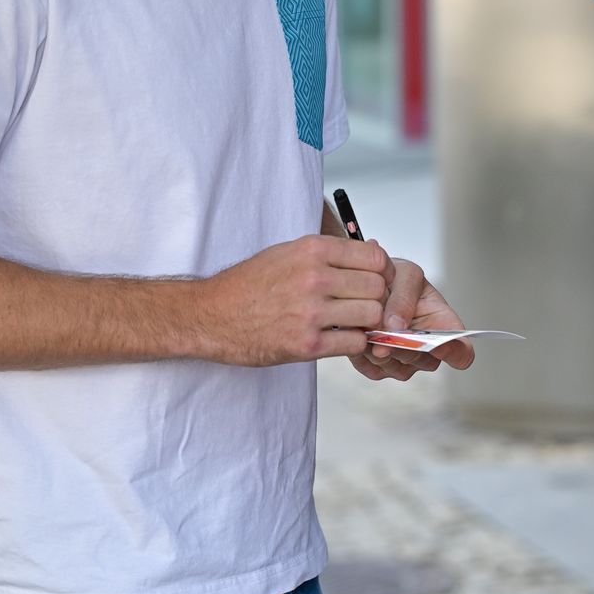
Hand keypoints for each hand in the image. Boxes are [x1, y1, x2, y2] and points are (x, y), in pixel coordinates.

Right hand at [202, 234, 391, 366]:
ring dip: (367, 323)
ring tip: (351, 323)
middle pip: (377, 288)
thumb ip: (327, 253)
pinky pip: (355, 343)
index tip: (376, 282)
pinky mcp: (307, 343)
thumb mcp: (285, 252)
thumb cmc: (248, 285)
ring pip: (372, 316)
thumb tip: (372, 251)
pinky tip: (340, 338)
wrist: (211, 315)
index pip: (374, 257)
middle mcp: (314, 277)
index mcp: (311, 250)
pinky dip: (354, 343)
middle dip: (376, 300)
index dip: (382, 272)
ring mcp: (311, 311)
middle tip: (364, 307)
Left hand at [348, 257, 474, 382]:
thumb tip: (396, 326)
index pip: (462, 353)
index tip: (436, 345)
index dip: (453, 352)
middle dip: (404, 347)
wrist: (367, 282)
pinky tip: (357, 332)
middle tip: (384, 332)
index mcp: (444, 325)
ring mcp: (405, 362)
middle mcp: (428, 350)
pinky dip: (363, 353)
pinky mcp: (379, 368)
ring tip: (366, 324)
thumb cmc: (397, 277)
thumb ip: (405, 297)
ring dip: (380, 349)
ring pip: (397, 368)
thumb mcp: (406, 274)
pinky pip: (373, 370)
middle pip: (425, 362)